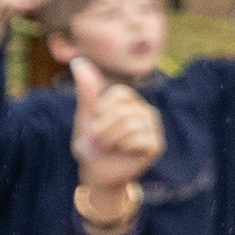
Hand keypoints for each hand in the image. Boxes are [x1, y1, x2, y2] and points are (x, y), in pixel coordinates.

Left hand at [66, 60, 165, 208]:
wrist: (97, 172)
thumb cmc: (91, 142)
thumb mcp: (86, 115)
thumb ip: (87, 91)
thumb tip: (78, 61)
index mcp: (130, 101)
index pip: (119, 94)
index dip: (100, 110)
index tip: (94, 123)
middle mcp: (146, 111)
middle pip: (122, 111)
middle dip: (101, 129)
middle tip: (97, 141)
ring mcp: (153, 128)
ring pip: (128, 125)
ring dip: (108, 140)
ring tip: (105, 148)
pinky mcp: (156, 145)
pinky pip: (137, 140)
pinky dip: (121, 148)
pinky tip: (122, 153)